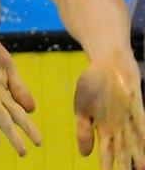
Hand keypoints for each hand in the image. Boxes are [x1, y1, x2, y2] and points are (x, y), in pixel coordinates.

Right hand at [74, 53, 144, 169]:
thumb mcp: (81, 108)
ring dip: (138, 154)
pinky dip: (144, 134)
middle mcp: (118, 125)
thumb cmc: (91, 84)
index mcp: (103, 127)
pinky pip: (141, 122)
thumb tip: (84, 154)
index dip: (106, 164)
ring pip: (135, 140)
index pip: (106, 151)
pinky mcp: (136, 105)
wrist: (105, 62)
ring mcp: (128, 116)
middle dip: (124, 165)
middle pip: (123, 150)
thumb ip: (83, 131)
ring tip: (141, 168)